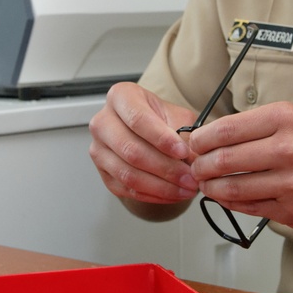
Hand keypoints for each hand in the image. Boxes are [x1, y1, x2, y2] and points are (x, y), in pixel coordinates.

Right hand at [88, 82, 200, 215]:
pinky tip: (172, 194)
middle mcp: (103, 122)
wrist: (149, 130)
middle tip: (190, 177)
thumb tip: (193, 159)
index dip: (161, 139)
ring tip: (185, 188)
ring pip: (128, 174)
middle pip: (131, 150)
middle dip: (165, 168)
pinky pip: (126, 189)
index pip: (138, 119)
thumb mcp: (177, 116)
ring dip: (161, 186)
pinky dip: (153, 195)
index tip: (183, 152)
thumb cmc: (161, 119)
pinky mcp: (103, 172)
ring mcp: (99, 149)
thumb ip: (184, 134)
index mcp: (121, 97)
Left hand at [188, 101, 292, 229]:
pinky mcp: (292, 210)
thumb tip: (207, 137)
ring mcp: (291, 182)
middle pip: (223, 160)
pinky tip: (226, 196)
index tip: (193, 144)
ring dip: (211, 188)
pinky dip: (230, 202)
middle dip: (200, 166)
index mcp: (284, 119)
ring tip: (206, 184)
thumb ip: (252, 127)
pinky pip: (248, 207)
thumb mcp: (292, 119)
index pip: (225, 129)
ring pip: (232, 187)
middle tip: (195, 167)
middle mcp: (288, 149)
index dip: (200, 139)